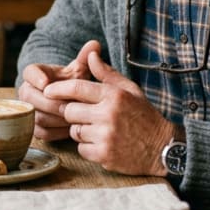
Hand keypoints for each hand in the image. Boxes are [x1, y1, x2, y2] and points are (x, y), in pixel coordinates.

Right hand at [17, 41, 97, 140]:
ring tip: (74, 117)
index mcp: (34, 73)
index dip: (36, 78)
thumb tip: (95, 44)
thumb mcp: (78, 71)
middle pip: (31, 98)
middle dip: (51, 103)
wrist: (66, 101)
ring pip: (37, 116)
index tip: (46, 83)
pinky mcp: (32, 127)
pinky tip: (70, 128)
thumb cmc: (71, 83)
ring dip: (56, 118)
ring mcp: (27, 110)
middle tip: (69, 105)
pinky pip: (42, 131)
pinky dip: (56, 131)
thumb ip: (85, 58)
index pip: (29, 72)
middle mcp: (26, 91)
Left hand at [43, 48, 175, 175]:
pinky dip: (88, 148)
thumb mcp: (129, 90)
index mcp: (113, 95)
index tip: (47, 90)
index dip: (58, 88)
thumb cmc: (144, 116)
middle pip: (69, 111)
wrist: (162, 148)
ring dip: (81, 131)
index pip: (77, 87)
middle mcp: (108, 114)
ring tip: (99, 131)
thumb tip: (90, 54)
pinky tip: (103, 144)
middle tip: (86, 116)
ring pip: (74, 131)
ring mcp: (105, 136)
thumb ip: (106, 73)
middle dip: (73, 113)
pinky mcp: (104, 155)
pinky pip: (81, 149)